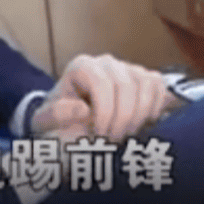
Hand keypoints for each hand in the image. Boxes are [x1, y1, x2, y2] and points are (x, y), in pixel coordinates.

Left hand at [32, 54, 171, 143]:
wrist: (71, 129)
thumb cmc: (57, 125)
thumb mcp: (45, 123)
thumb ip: (56, 115)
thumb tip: (84, 109)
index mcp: (81, 67)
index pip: (102, 83)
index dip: (104, 112)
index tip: (99, 136)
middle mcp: (106, 62)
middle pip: (127, 85)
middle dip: (122, 118)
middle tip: (112, 141)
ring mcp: (128, 68)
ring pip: (146, 84)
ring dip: (139, 116)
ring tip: (124, 135)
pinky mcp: (145, 79)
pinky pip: (159, 87)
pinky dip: (153, 109)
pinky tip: (139, 126)